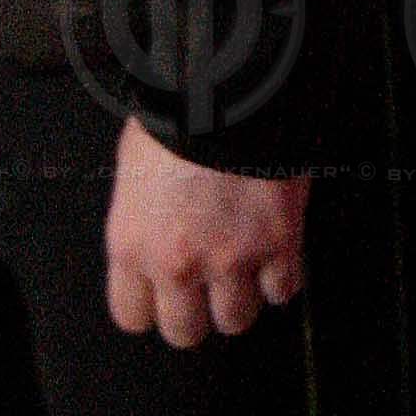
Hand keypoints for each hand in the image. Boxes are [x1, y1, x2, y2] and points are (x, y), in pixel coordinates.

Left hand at [104, 115, 309, 347]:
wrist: (231, 84)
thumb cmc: (178, 112)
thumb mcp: (135, 166)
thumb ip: (141, 214)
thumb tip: (152, 230)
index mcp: (132, 243)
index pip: (131, 316)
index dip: (152, 305)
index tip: (164, 293)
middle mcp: (177, 262)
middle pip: (184, 332)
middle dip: (196, 312)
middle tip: (206, 286)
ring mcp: (231, 258)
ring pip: (236, 320)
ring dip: (241, 297)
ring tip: (245, 268)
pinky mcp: (278, 244)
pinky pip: (283, 290)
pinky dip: (283, 277)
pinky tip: (278, 254)